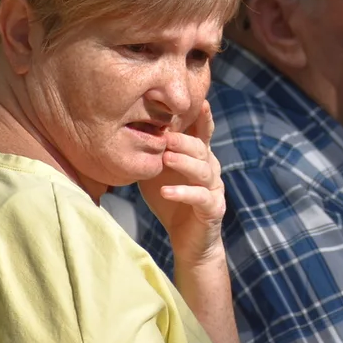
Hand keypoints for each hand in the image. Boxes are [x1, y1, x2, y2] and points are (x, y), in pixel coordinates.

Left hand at [137, 101, 226, 265]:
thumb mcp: (159, 172)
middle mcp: (211, 169)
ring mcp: (214, 189)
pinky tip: (166, 192)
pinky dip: (183, 193)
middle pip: (201, 148)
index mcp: (200, 157)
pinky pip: (199, 198)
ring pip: (203, 170)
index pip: (203, 132)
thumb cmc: (172, 201)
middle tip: (165, 135)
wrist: (189, 241)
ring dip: (184, 162)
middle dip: (183, 140)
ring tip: (165, 158)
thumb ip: (153, 153)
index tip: (198, 101)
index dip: (203, 117)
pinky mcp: (212, 209)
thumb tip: (128, 129)